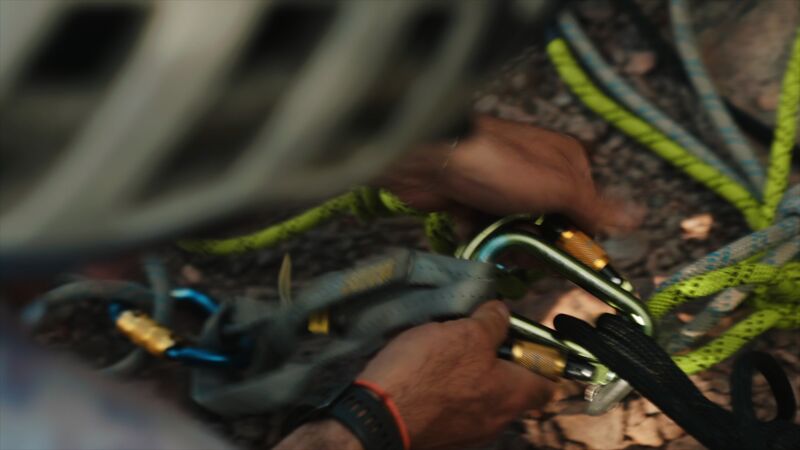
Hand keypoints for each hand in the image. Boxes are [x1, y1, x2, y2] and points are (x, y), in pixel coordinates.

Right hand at [358, 300, 553, 448]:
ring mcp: (469, 431)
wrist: (378, 414)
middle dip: (498, 358)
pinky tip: (427, 369)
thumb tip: (501, 313)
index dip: (540, 357)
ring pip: (482, 395)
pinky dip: (448, 388)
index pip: (548, 382)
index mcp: (512, 395)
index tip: (522, 337)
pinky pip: (455, 406)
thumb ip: (492, 321)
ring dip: (470, 371)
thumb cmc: (426, 374)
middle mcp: (496, 420)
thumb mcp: (466, 332)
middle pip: (512, 386)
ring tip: (447, 347)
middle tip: (478, 334)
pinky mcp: (442, 433)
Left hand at [379, 115, 639, 233]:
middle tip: (528, 256)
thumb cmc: (499, 164)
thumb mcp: (558, 186)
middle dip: (541, 247)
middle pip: (552, 226)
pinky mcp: (474, 201)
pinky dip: (483, 240)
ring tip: (499, 246)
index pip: (588, 211)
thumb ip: (594, 206)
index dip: (579, 239)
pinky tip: (477, 239)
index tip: (572, 261)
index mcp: (566, 163)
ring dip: (509, 245)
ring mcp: (503, 188)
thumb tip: (636, 218)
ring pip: (519, 233)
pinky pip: (488, 232)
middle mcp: (537, 174)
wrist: (431, 159)